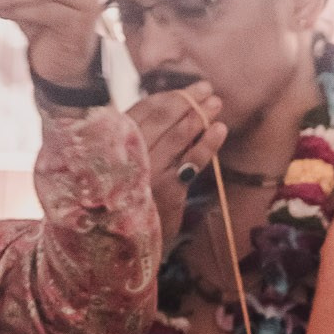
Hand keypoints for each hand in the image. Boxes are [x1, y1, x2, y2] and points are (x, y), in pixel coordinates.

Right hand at [126, 79, 228, 249]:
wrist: (115, 243)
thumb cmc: (118, 201)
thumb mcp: (118, 168)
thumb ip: (134, 142)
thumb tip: (166, 116)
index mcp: (114, 143)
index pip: (143, 111)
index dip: (168, 97)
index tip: (187, 90)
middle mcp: (130, 153)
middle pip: (164, 118)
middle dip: (189, 101)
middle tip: (207, 90)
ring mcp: (150, 171)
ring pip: (180, 135)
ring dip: (201, 115)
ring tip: (217, 104)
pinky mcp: (169, 189)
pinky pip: (193, 160)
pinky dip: (208, 143)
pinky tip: (220, 130)